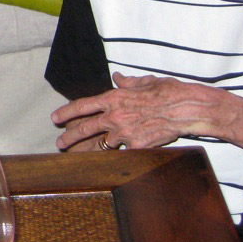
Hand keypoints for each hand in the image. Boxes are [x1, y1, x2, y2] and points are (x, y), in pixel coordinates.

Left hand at [51, 71, 232, 150]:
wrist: (186, 108)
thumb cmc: (168, 91)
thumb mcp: (144, 81)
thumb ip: (127, 82)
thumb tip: (118, 78)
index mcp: (114, 98)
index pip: (82, 106)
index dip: (66, 112)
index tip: (55, 117)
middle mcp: (115, 116)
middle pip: (85, 129)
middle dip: (69, 137)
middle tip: (59, 142)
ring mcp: (125, 133)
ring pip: (100, 145)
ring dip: (87, 150)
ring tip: (75, 155)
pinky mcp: (137, 146)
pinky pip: (122, 153)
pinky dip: (116, 156)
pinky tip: (106, 163)